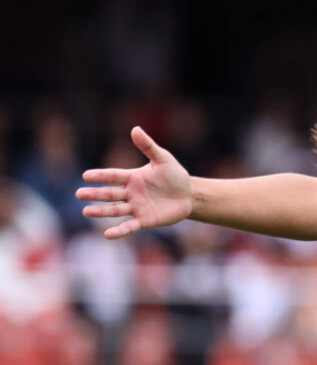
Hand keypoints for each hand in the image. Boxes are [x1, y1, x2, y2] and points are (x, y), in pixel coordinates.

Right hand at [76, 126, 192, 239]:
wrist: (190, 194)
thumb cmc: (175, 175)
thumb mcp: (163, 159)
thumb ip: (148, 146)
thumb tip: (135, 129)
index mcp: (132, 177)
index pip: (112, 176)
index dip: (100, 176)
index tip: (86, 176)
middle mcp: (131, 193)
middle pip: (109, 194)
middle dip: (94, 194)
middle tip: (79, 194)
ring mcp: (137, 207)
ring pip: (115, 210)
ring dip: (101, 212)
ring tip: (86, 212)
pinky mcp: (145, 220)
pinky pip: (130, 227)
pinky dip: (119, 231)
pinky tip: (107, 235)